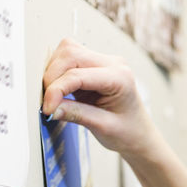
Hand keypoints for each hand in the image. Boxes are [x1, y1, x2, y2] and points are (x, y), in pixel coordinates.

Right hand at [41, 38, 158, 157]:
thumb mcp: (103, 127)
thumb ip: (76, 114)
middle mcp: (112, 63)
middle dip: (52, 77)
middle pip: (70, 54)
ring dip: (54, 72)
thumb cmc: (129, 132)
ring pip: (67, 51)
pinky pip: (70, 59)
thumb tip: (51, 106)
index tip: (47, 108)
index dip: (56, 90)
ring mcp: (103, 61)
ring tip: (54, 97)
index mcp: (120, 77)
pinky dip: (59, 73)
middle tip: (47, 102)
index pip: (78, 74)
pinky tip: (60, 91)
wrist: (139, 135)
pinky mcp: (94, 65)